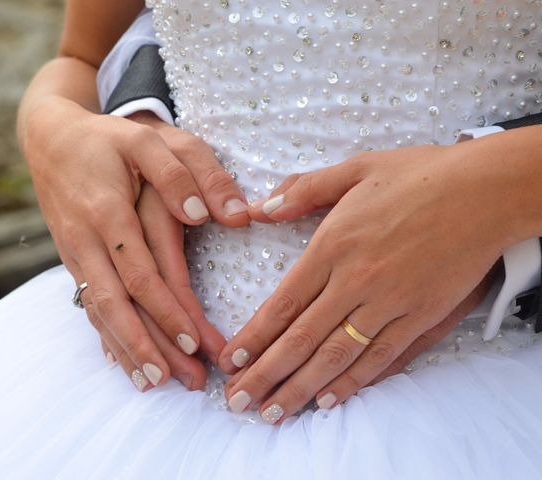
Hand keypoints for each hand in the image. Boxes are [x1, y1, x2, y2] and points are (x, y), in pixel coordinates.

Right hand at [24, 106, 247, 389]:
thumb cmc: (107, 139)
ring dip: (126, 350)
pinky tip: (121, 363)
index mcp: (107, 212)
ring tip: (155, 383)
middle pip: (116, 305)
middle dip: (148, 346)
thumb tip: (209, 215)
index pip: (140, 273)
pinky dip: (106, 337)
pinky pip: (88, 306)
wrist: (50, 140)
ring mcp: (75, 254)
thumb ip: (182, 171)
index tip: (194, 342)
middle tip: (182, 380)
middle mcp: (86, 240)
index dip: (166, 310)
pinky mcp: (73, 261)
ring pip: (99, 312)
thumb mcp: (148, 139)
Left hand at [218, 142, 510, 422]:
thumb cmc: (419, 175)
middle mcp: (356, 281)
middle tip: (238, 401)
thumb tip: (261, 209)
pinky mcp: (421, 317)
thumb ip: (304, 189)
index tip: (231, 361)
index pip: (283, 303)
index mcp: (333, 245)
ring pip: (336, 356)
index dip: (255, 337)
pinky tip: (328, 399)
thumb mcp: (355, 169)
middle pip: (302, 338)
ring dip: (301, 388)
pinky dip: (353, 382)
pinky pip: (381, 358)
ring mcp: (390, 303)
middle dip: (266, 374)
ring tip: (273, 414)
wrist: (485, 191)